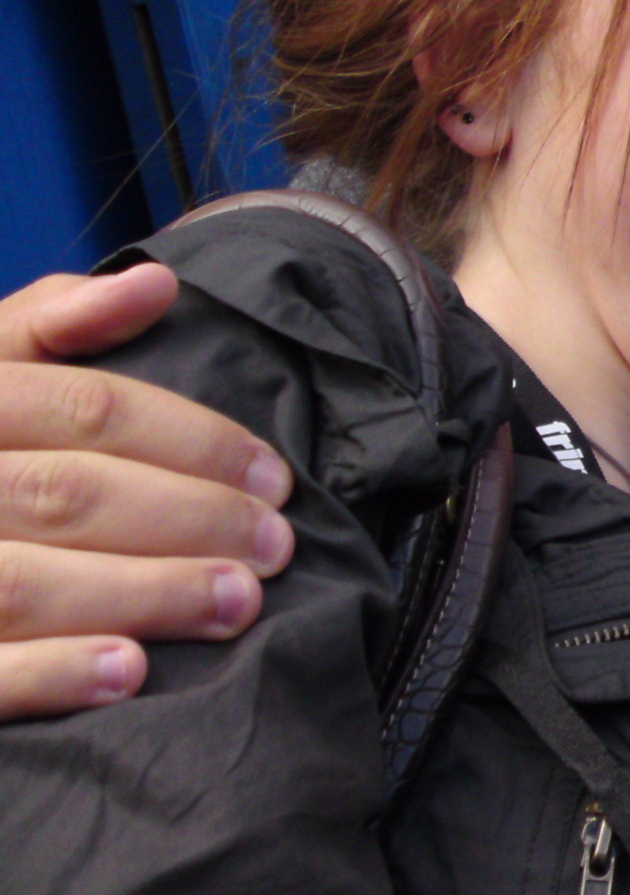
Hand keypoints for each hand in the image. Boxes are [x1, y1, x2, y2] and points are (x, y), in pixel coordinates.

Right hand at [0, 265, 293, 720]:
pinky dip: (50, 673)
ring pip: (23, 584)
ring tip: (236, 605)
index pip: (85, 409)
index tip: (276, 478)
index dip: (192, 440)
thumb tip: (156, 284)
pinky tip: (129, 674)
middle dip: (186, 520)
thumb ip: (48, 323)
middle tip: (276, 549)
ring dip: (141, 594)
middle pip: (66, 494)